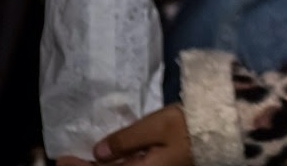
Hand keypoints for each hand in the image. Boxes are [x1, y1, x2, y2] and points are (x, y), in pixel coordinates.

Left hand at [54, 103, 191, 165]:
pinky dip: (118, 164)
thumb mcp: (156, 125)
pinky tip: (109, 157)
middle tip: (65, 159)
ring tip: (85, 158)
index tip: (62, 159)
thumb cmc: (190, 125)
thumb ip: (126, 139)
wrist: (224, 127)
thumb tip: (99, 151)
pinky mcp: (161, 165)